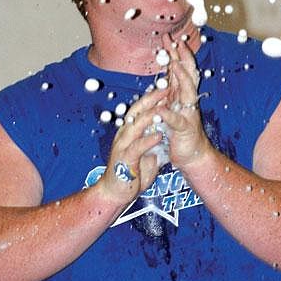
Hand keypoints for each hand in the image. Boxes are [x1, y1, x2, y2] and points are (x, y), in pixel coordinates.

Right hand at [98, 88, 168, 203]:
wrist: (114, 193)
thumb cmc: (130, 174)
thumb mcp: (144, 154)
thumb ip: (152, 143)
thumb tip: (163, 134)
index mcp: (128, 132)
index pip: (140, 109)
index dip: (152, 97)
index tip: (166, 86)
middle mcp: (124, 135)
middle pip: (136, 112)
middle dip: (151, 99)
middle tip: (166, 88)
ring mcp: (122, 147)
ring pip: (135, 126)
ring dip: (150, 116)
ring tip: (164, 108)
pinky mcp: (124, 161)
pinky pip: (137, 148)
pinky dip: (148, 140)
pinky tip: (158, 135)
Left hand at [157, 34, 211, 168]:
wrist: (192, 155)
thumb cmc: (180, 130)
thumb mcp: (173, 105)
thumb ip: (171, 88)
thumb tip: (168, 68)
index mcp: (183, 94)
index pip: (181, 69)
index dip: (176, 53)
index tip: (170, 38)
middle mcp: (188, 100)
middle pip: (187, 74)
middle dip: (181, 57)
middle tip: (175, 41)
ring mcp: (188, 113)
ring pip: (186, 93)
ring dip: (181, 79)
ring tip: (173, 66)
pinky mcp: (184, 130)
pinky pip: (176, 121)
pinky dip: (169, 115)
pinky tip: (162, 110)